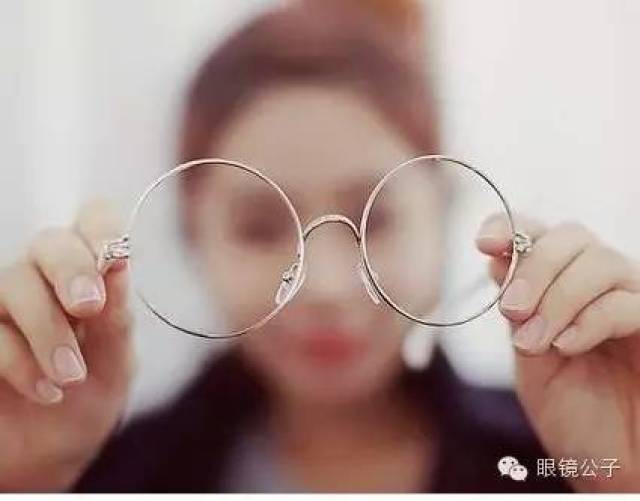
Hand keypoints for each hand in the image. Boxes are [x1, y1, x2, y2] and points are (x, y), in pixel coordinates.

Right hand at [0, 199, 135, 491]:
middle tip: (88, 307)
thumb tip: (119, 263)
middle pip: (50, 242)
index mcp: (90, 277)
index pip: (94, 222)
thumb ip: (116, 316)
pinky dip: (18, 360)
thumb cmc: (87, 401)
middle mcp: (44, 280)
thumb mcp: (115, 363)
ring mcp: (3, 304)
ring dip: (47, 331)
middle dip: (72, 271)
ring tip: (71, 376)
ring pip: (15, 281)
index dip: (102, 227)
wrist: (46, 457)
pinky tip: (46, 391)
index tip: (114, 257)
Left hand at [477, 214, 639, 491]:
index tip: (485, 244)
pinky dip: (589, 319)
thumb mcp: (532, 360)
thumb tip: (496, 260)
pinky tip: (564, 347)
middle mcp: (601, 288)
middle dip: (534, 267)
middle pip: (572, 236)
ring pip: (600, 262)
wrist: (617, 470)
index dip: (511, 227)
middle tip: (511, 310)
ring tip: (534, 342)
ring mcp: (634, 304)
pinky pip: (628, 303)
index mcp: (563, 289)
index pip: (541, 234)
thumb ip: (519, 312)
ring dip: (557, 298)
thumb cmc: (578, 417)